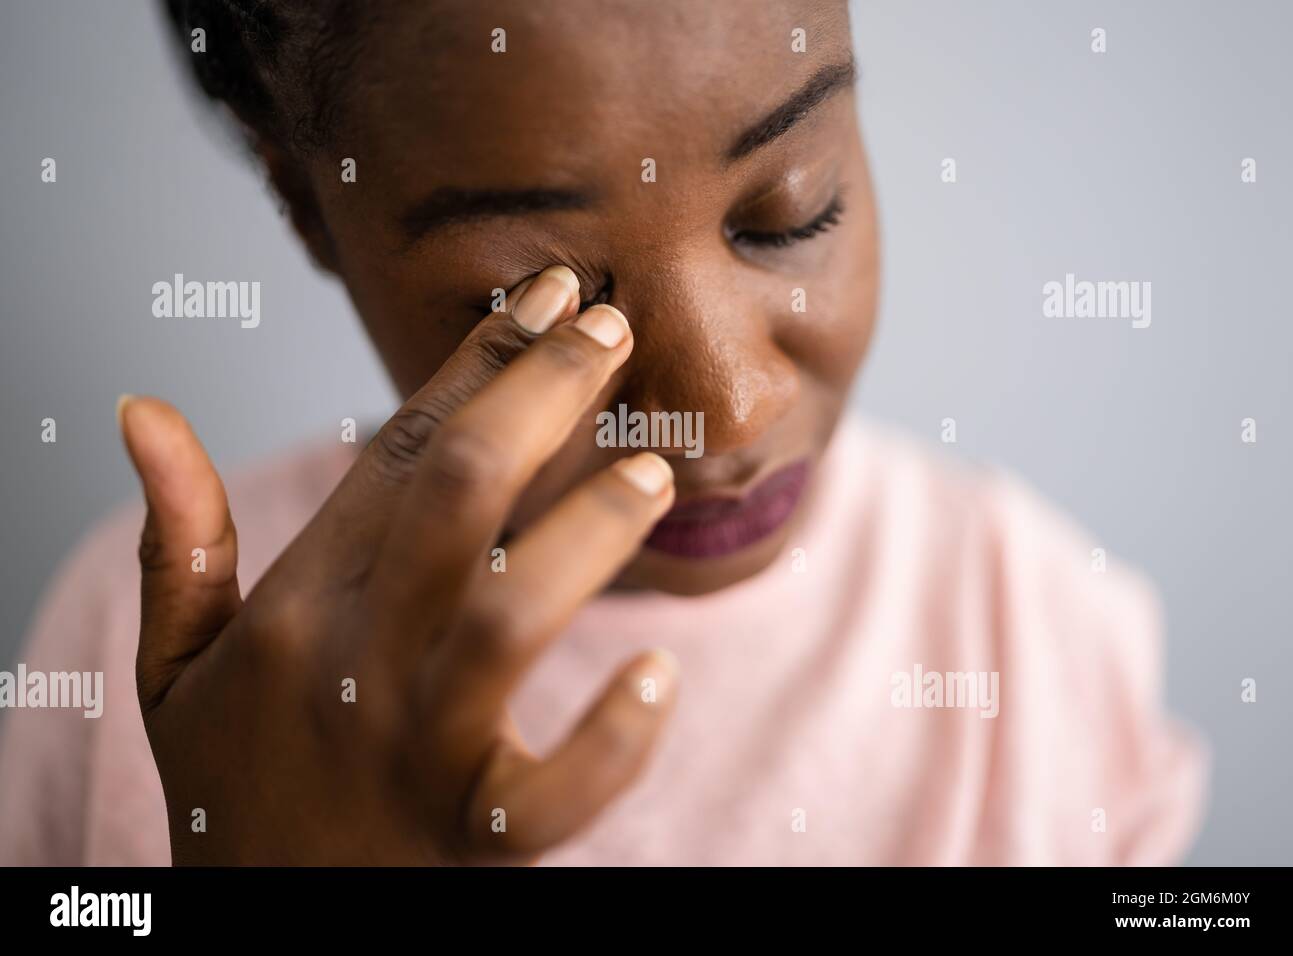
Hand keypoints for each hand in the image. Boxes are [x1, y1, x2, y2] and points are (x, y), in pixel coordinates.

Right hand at [120, 266, 678, 863]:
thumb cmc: (239, 785)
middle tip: (610, 329)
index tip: (546, 293)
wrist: (267, 934)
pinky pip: (550, 790)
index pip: (396, 455)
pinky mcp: (472, 838)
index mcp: (295, 608)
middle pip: (454, 498)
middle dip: (537, 399)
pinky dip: (612, 739)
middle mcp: (352, 664)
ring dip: (586, 534)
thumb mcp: (175, 669)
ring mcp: (415, 751)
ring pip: (506, 617)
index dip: (476, 361)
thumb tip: (143, 412)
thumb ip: (177, 541)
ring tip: (654, 473)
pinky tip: (655, 674)